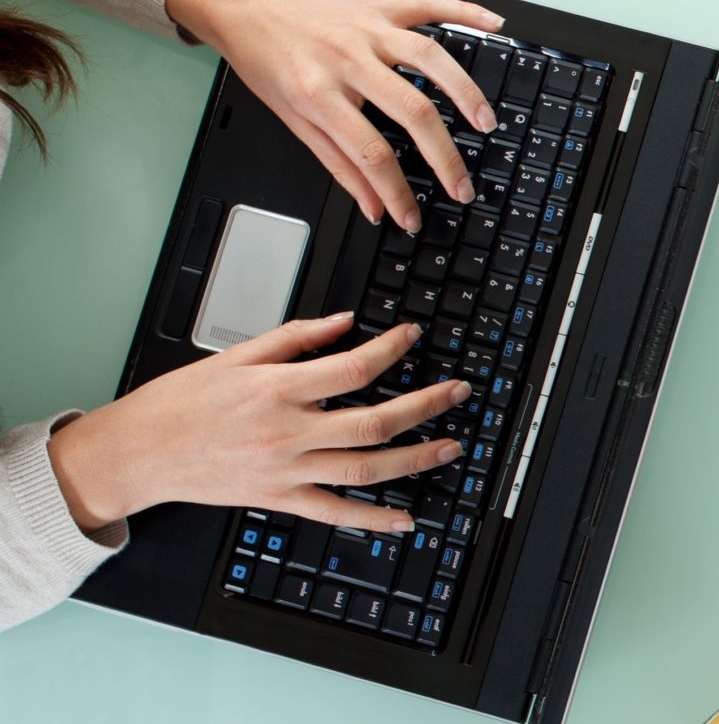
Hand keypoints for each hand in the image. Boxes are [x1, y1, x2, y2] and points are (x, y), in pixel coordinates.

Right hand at [48, 315, 469, 533]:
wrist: (137, 452)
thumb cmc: (180, 403)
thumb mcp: (234, 356)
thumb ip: (295, 338)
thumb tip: (345, 322)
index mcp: (276, 389)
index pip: (352, 369)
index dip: (392, 351)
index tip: (412, 337)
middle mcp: (286, 432)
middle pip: (374, 422)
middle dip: (425, 406)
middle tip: (458, 392)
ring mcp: (285, 470)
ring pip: (365, 468)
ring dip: (416, 458)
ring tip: (451, 446)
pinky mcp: (278, 499)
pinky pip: (336, 512)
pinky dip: (374, 519)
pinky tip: (406, 519)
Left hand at [164, 0, 504, 232]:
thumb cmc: (261, 55)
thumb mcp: (290, 116)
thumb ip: (336, 162)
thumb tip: (371, 204)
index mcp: (318, 92)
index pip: (369, 154)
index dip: (395, 192)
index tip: (411, 215)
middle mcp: (346, 59)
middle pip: (411, 111)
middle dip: (444, 157)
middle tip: (461, 186)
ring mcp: (367, 29)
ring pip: (429, 58)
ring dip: (464, 92)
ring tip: (485, 123)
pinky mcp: (379, 5)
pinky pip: (428, 5)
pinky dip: (465, 12)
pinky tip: (494, 24)